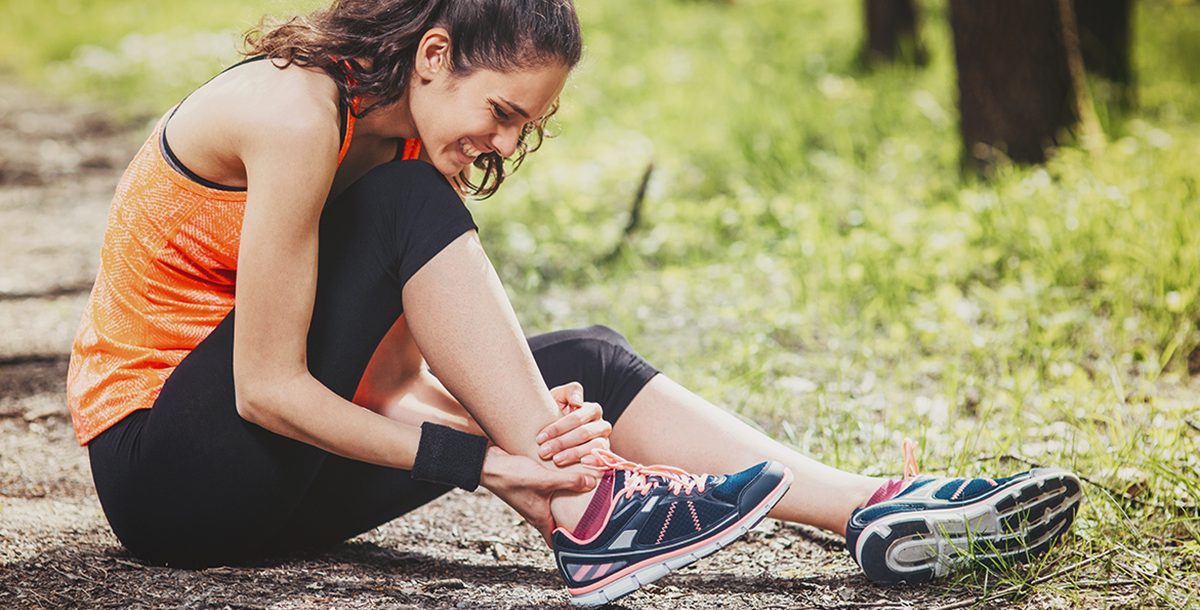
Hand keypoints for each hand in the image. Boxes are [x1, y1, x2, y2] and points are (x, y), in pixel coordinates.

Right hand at [479, 445, 596, 544]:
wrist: (489, 465)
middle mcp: (535, 513)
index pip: (555, 541)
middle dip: (571, 522)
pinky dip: (557, 490)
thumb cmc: (514, 477)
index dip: (570, 544)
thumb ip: (571, 482)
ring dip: (564, 504)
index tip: (586, 541)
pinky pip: (547, 494)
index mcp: (539, 519)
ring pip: (552, 508)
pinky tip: (565, 478)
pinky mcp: (529, 488)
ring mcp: (531, 501)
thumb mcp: (547, 480)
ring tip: (582, 498)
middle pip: (556, 524)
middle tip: (591, 517)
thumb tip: (593, 483)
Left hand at [537, 382, 611, 466]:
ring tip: (556, 460)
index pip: (578, 418)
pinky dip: (594, 462)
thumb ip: (569, 392)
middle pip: (585, 433)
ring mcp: (605, 441)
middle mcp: (602, 425)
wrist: (552, 429)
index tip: (540, 437)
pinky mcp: (604, 457)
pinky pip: (604, 460)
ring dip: (574, 454)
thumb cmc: (555, 413)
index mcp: (592, 410)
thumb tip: (578, 402)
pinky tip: (581, 465)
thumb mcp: (559, 397)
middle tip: (543, 452)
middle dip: (562, 443)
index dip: (558, 427)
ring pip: (594, 447)